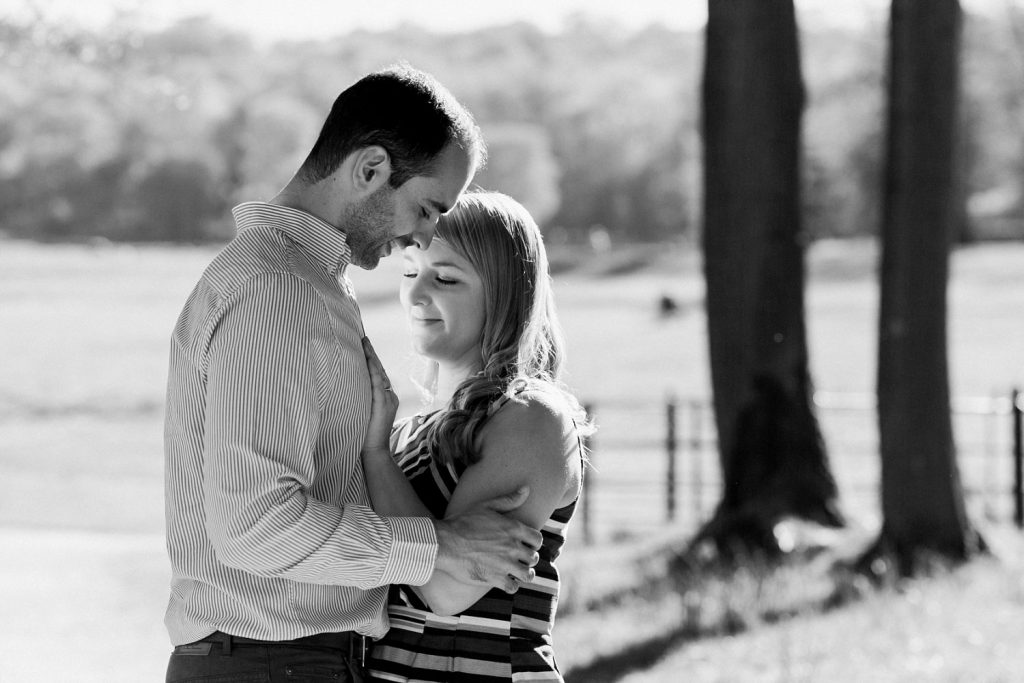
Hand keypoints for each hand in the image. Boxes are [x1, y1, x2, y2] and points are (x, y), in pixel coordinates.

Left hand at [361, 336, 397, 454]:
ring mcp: (388, 399)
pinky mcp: (384, 402)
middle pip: (380, 370)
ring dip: (371, 357)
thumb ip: (360, 401)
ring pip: (379, 372)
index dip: (371, 360)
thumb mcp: (362, 415)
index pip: (377, 375)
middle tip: (363, 337)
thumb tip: (346, 389)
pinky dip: (372, 368)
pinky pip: (377, 381)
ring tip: (363, 342)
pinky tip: (367, 358)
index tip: (363, 345)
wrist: (374, 451)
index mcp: (385, 398)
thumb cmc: (364, 437)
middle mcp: (389, 396)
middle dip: (371, 354)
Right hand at [434, 487, 543, 593]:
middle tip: (519, 559)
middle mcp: (512, 547)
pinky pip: (513, 587)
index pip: (537, 539)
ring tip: (516, 572)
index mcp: (513, 528)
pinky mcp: (494, 578)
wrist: (445, 542)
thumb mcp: (486, 506)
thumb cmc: (463, 522)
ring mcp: (504, 564)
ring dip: (523, 574)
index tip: (526, 545)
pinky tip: (504, 581)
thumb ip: (509, 499)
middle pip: (533, 558)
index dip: (533, 543)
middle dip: (527, 559)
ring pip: (527, 575)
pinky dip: (511, 586)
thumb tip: (526, 489)